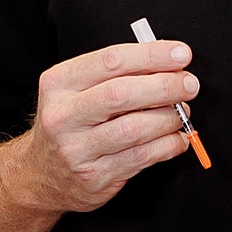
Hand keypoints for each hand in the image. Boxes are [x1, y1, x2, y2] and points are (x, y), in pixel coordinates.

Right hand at [14, 39, 199, 214]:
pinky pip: (141, 157)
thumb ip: (116, 73)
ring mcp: (76, 149)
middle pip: (122, 94)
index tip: (181, 54)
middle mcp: (63, 115)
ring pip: (134, 128)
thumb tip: (168, 60)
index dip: (152, 55)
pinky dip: (168, 145)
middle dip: (165, 86)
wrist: (41, 174)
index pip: (111, 60)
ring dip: (169, 118)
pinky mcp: (94, 177)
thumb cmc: (71, 123)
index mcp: (59, 83)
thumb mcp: (77, 89)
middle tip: (189, 84)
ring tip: (181, 112)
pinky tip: (176, 138)